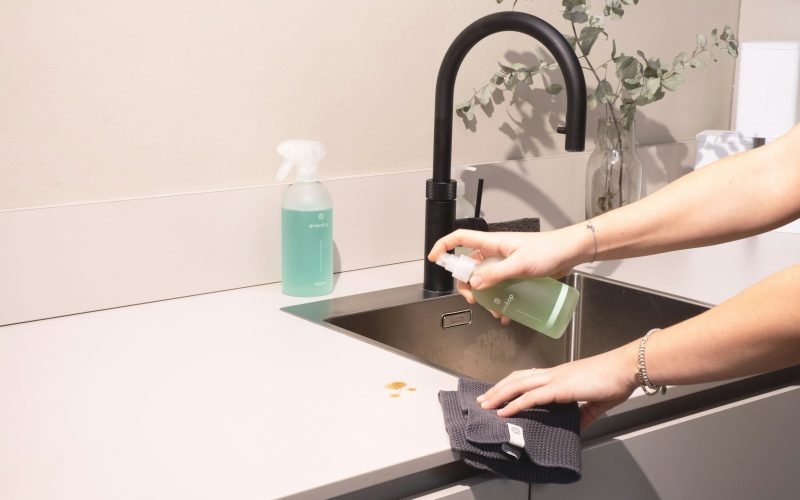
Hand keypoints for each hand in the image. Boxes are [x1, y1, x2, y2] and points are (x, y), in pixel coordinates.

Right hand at [427, 226, 587, 305]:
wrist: (570, 253)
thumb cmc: (549, 250)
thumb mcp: (520, 264)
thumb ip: (497, 274)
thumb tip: (475, 283)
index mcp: (492, 243)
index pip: (460, 239)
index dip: (444, 247)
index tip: (435, 259)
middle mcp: (495, 252)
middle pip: (469, 266)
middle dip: (467, 284)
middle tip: (474, 298)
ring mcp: (505, 263)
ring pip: (484, 280)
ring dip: (485, 297)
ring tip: (495, 309)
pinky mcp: (515, 273)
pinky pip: (500, 287)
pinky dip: (500, 300)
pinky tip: (507, 312)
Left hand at [476, 345, 638, 429]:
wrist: (626, 368)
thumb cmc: (614, 379)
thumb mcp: (596, 401)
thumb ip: (584, 413)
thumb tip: (578, 425)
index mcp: (559, 375)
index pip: (527, 377)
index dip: (510, 385)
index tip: (497, 394)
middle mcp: (553, 374)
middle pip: (516, 379)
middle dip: (497, 390)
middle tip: (482, 400)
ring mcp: (555, 379)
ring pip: (518, 385)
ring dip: (499, 395)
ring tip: (486, 406)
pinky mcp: (560, 387)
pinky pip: (532, 396)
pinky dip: (515, 403)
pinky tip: (505, 411)